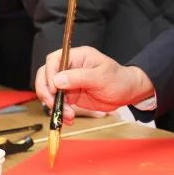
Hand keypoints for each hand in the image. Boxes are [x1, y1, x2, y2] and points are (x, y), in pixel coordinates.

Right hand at [35, 46, 153, 125]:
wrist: (127, 92)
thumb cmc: (119, 79)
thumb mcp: (102, 76)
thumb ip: (79, 77)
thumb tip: (57, 80)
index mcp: (77, 56)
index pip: (53, 60)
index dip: (49, 74)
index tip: (54, 89)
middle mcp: (70, 68)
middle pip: (46, 76)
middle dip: (47, 92)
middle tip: (54, 105)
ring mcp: (69, 82)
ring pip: (50, 92)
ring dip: (54, 105)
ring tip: (68, 115)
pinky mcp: (70, 95)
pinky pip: (58, 103)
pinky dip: (60, 112)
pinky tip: (69, 118)